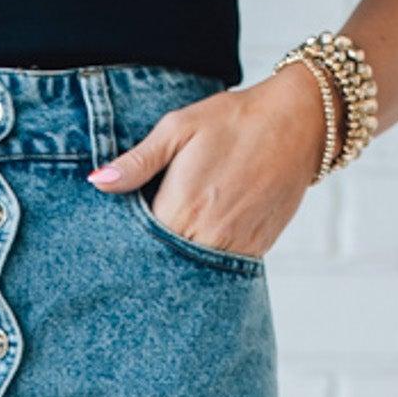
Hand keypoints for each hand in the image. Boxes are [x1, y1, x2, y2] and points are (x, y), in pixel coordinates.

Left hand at [87, 64, 327, 259]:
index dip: (127, 248)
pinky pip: (222, 273)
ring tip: (169, 256)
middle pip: (164, 267)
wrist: (299, 122)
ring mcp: (234, 247)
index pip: (140, 246)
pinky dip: (206, 268)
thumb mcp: (179, 128)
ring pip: (193, 276)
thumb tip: (98, 182)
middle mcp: (207, 236)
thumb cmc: (234, 120)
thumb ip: (137, 161)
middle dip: (150, 264)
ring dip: (178, 270)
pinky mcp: (255, 251)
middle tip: (133, 263)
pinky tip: (197, 254)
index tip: (116, 246)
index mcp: (181, 207)